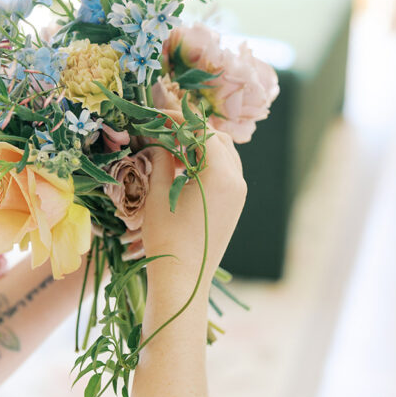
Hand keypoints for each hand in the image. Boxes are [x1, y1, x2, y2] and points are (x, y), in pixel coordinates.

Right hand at [140, 130, 246, 287]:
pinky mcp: (235, 205)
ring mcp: (239, 194)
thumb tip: (157, 142)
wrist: (184, 280)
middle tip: (162, 129)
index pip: (202, 131)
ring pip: (224, 154)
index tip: (156, 115)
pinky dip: (206, 162)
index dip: (178, 119)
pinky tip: (182, 168)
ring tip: (170, 148)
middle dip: (190, 129)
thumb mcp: (157, 195)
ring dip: (200, 145)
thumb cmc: (166, 238)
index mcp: (219, 174)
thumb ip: (159, 161)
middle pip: (217, 138)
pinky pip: (225, 171)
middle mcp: (237, 180)